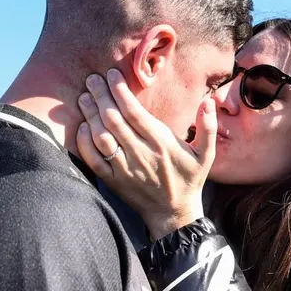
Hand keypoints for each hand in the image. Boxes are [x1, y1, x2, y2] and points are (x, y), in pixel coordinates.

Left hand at [76, 69, 216, 239]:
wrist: (173, 214)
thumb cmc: (189, 180)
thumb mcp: (206, 155)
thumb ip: (209, 127)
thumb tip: (208, 102)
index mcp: (161, 143)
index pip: (134, 112)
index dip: (120, 92)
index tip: (111, 75)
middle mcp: (141, 154)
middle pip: (114, 120)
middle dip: (100, 96)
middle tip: (92, 79)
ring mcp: (125, 169)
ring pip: (102, 137)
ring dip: (90, 115)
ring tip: (83, 97)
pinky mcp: (113, 181)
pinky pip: (94, 160)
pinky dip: (85, 143)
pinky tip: (82, 127)